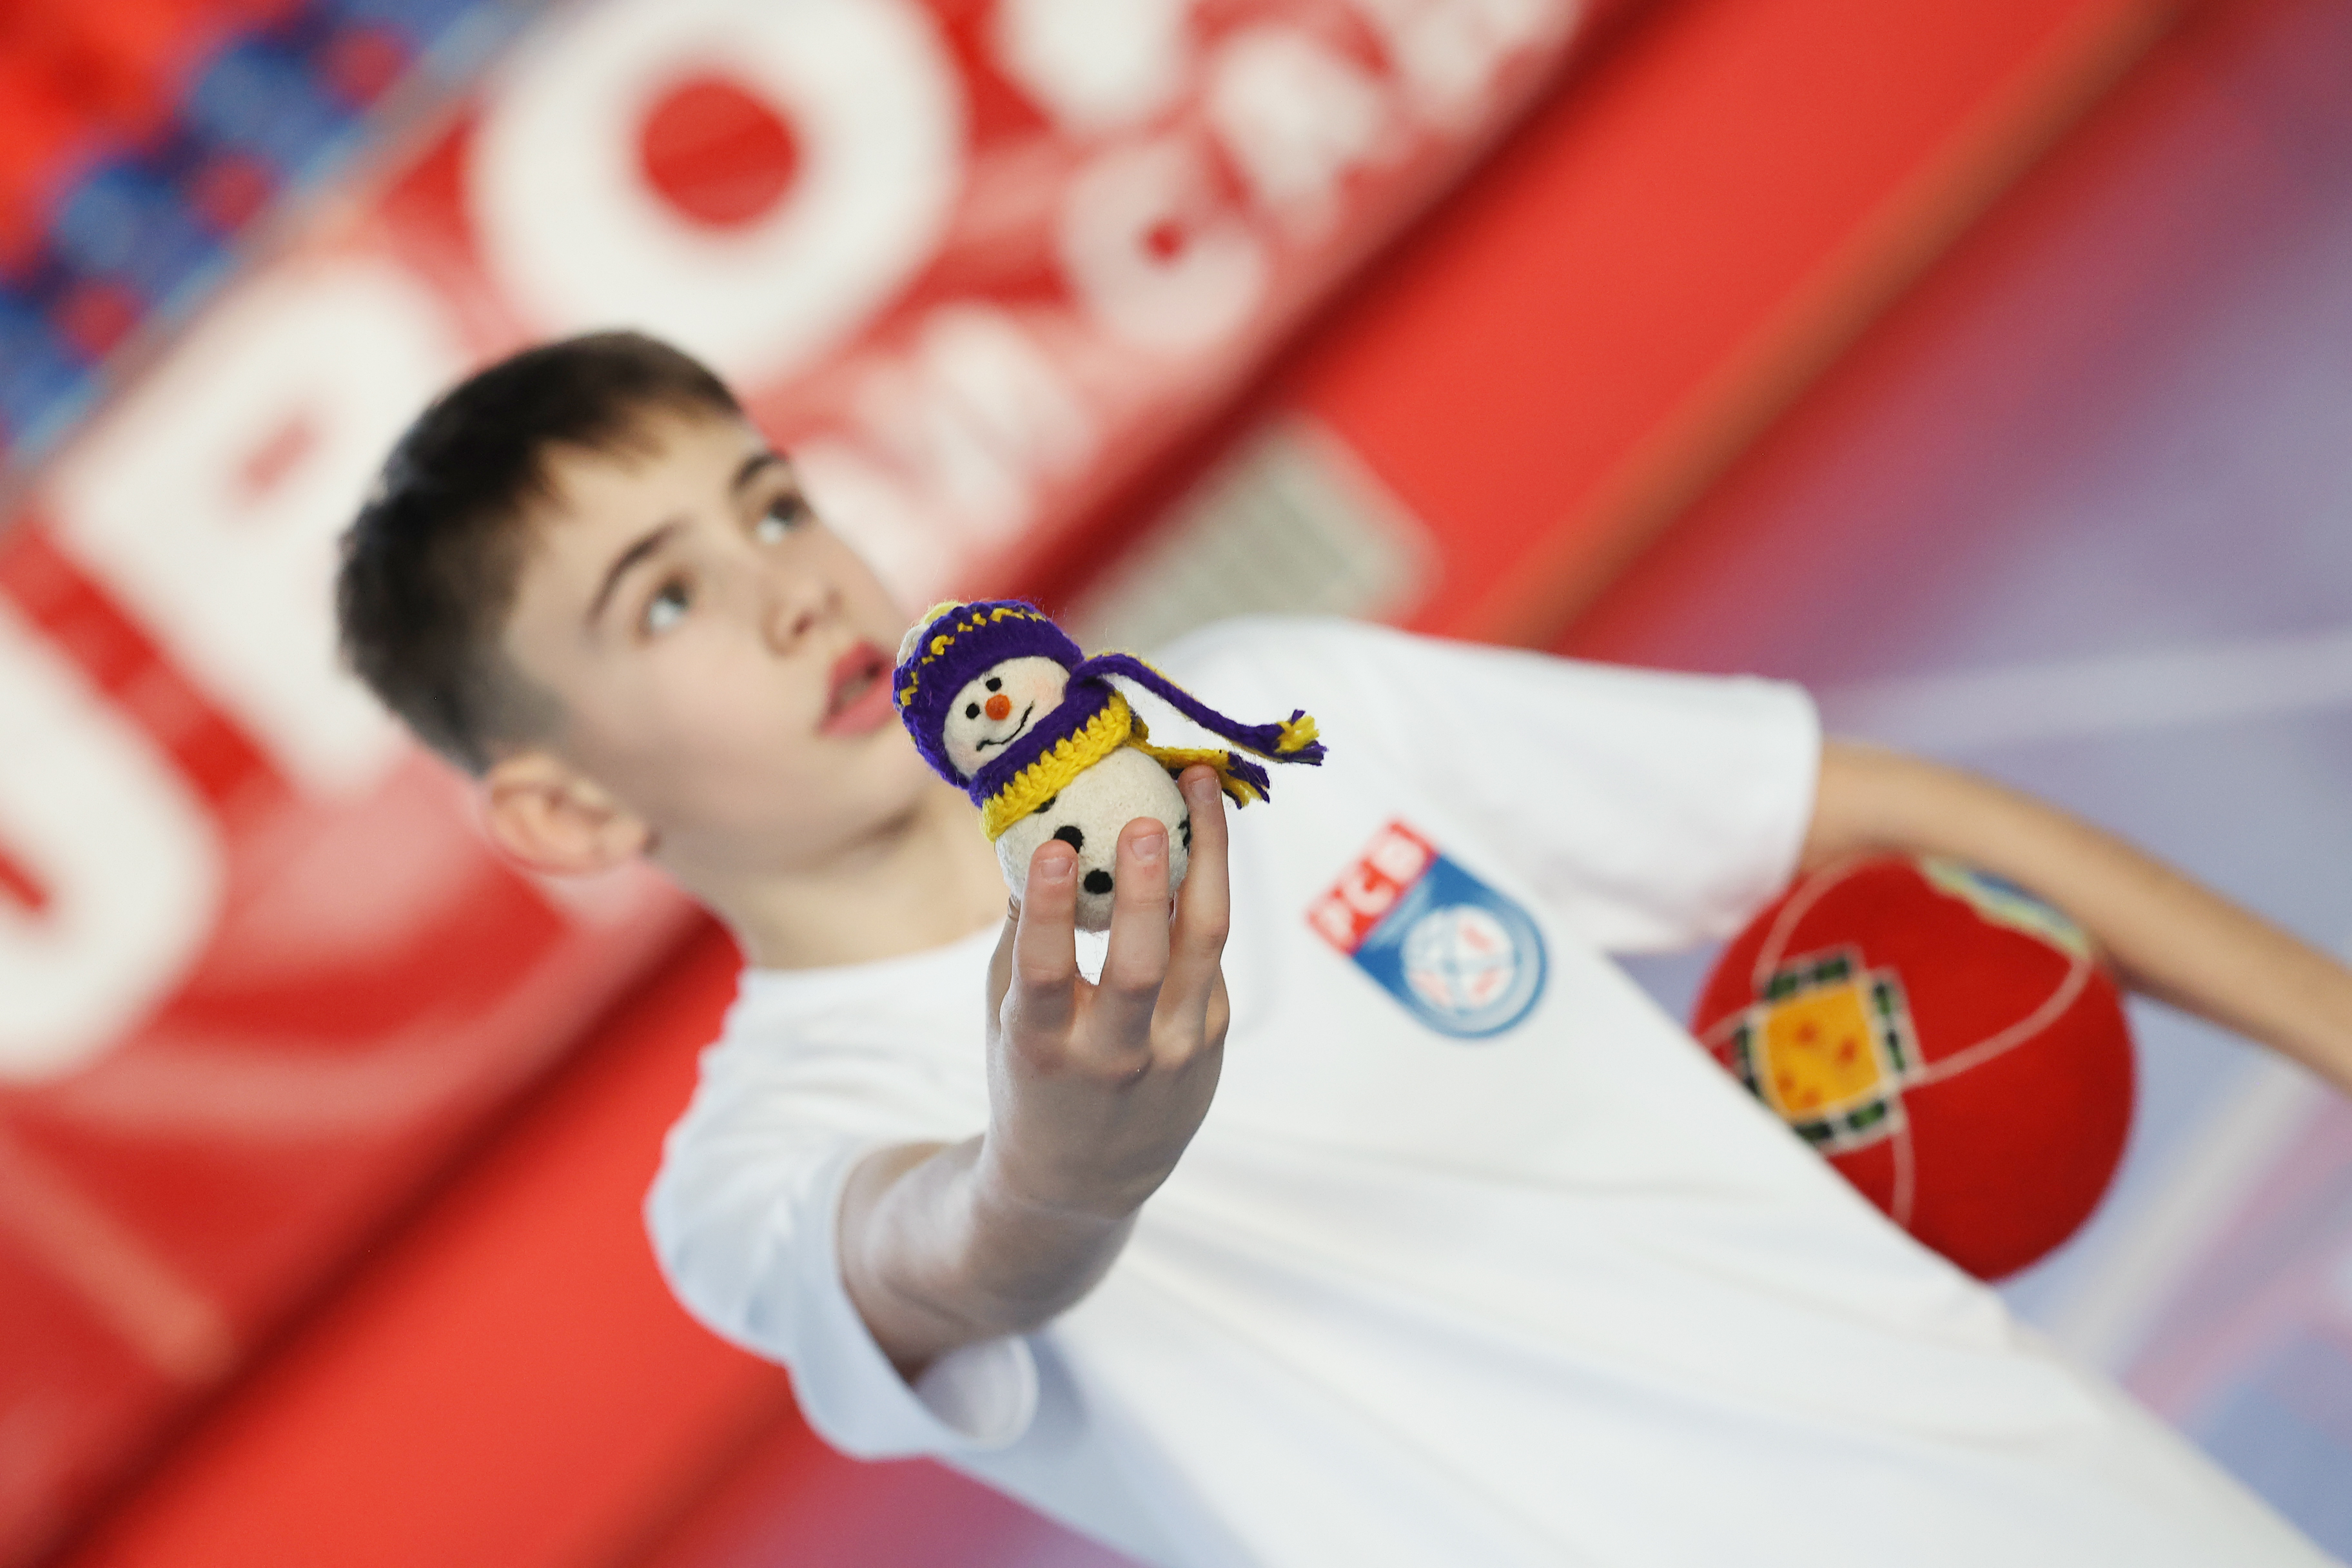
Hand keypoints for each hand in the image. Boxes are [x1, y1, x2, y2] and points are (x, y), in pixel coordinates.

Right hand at [979, 766, 1233, 1223]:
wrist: (1080, 1181)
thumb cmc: (1032, 1075)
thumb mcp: (1006, 1020)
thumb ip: (1022, 939)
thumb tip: (1030, 835)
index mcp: (1042, 1046)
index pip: (1047, 974)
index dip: (1053, 910)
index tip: (1058, 849)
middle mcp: (1113, 1053)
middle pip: (1141, 964)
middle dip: (1147, 886)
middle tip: (1149, 817)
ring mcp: (1174, 1050)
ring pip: (1203, 945)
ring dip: (1207, 862)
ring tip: (1202, 791)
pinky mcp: (1213, 1038)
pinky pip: (1211, 951)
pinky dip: (1204, 889)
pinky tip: (1200, 835)